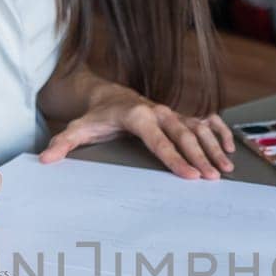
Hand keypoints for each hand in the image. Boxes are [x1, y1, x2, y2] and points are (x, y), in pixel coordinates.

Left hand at [39, 91, 235, 179]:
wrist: (109, 97)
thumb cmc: (96, 117)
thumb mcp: (77, 129)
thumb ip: (63, 144)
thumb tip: (46, 159)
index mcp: (138, 116)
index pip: (159, 141)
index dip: (175, 159)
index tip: (189, 176)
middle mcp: (159, 112)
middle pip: (184, 135)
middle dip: (200, 157)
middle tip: (213, 178)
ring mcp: (172, 113)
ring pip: (198, 128)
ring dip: (213, 148)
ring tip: (226, 169)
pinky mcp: (180, 116)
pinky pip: (205, 121)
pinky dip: (219, 133)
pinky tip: (230, 150)